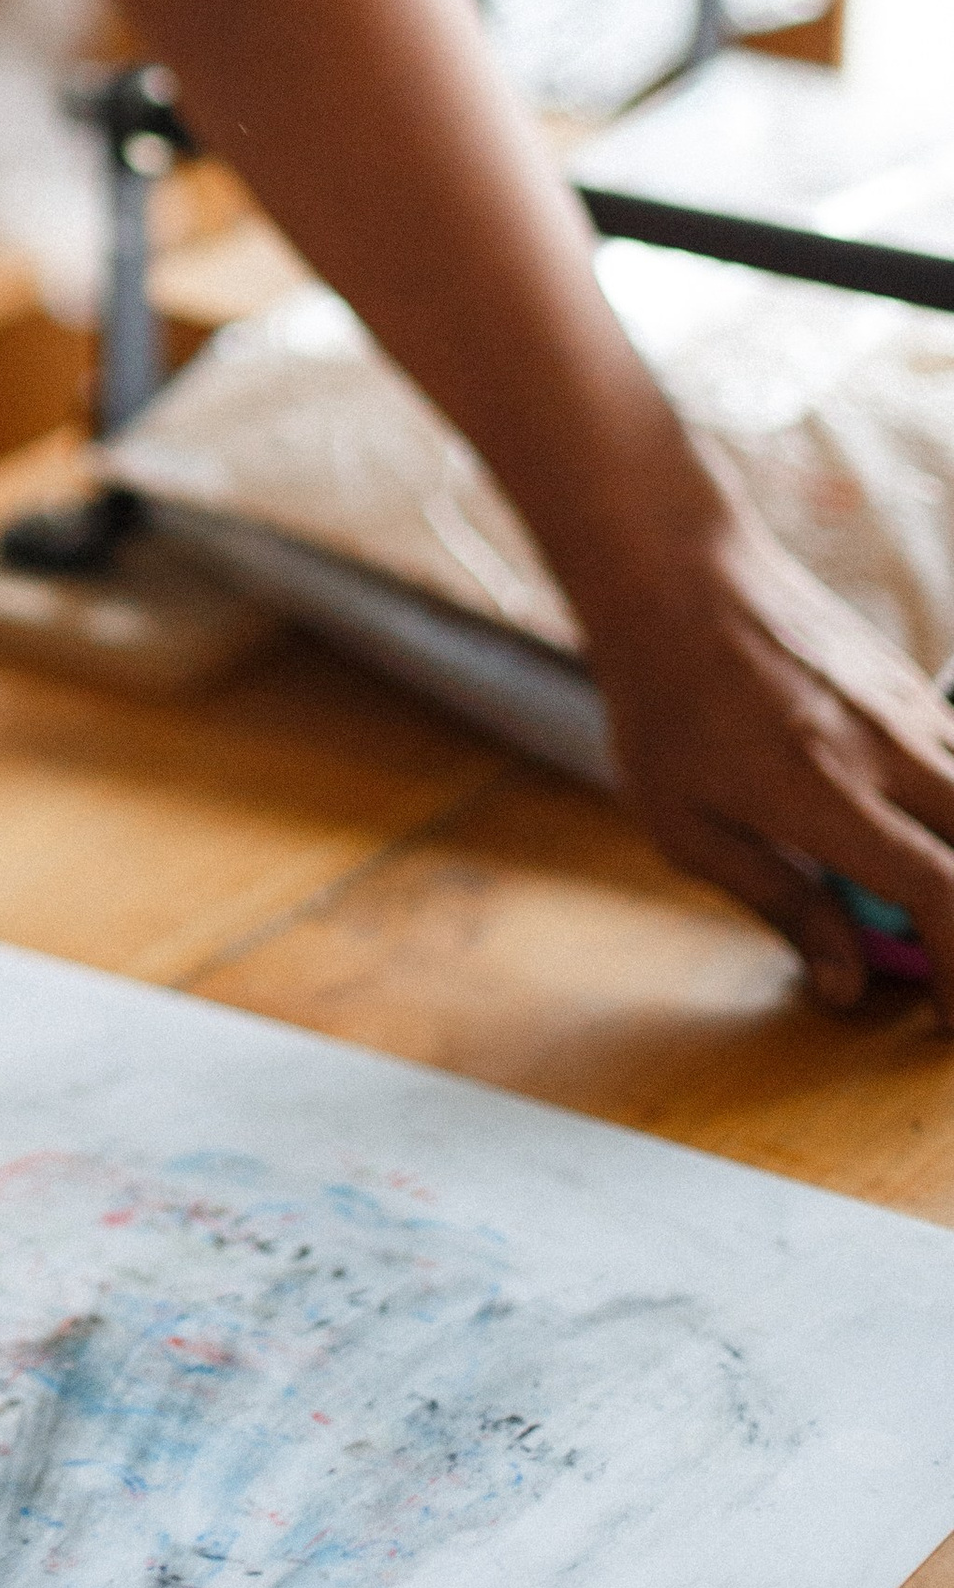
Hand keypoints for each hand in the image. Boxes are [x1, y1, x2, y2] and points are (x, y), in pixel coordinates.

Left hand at [579, 494, 953, 1012]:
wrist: (675, 571)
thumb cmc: (662, 701)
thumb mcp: (684, 822)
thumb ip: (778, 902)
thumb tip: (845, 985)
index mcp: (825, 793)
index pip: (939, 894)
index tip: (944, 1016)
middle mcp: (886, 748)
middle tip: (935, 956)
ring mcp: (906, 707)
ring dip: (951, 855)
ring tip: (910, 892)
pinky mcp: (911, 682)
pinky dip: (946, 807)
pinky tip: (898, 821)